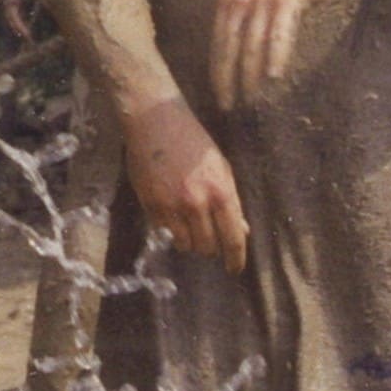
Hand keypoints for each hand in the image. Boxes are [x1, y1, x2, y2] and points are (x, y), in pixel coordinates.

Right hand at [122, 94, 247, 272]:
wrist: (156, 122)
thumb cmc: (194, 143)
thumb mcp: (221, 169)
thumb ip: (230, 202)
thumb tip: (240, 231)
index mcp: (221, 192)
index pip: (233, 239)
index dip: (235, 259)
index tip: (234, 269)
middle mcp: (197, 202)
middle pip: (207, 247)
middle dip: (209, 247)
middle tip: (207, 238)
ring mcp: (171, 205)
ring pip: (184, 243)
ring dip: (188, 239)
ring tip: (187, 225)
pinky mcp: (150, 203)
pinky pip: (163, 230)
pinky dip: (169, 227)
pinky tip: (169, 209)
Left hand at [210, 0, 354, 109]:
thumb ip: (248, 18)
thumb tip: (240, 55)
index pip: (217, 42)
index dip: (216, 71)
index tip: (219, 96)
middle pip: (228, 46)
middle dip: (226, 78)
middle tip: (228, 105)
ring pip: (251, 43)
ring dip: (250, 73)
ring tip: (251, 98)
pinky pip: (278, 33)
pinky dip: (276, 55)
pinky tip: (275, 76)